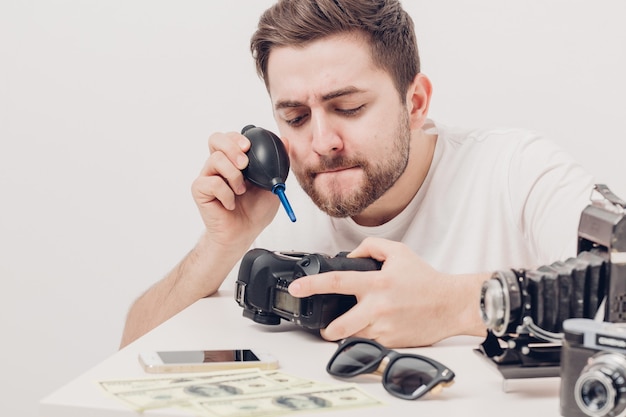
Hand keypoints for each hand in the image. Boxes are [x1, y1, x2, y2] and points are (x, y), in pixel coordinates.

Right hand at [192, 131, 279, 251]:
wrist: (243, 233)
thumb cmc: (255, 211)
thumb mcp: (272, 184)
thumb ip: (278, 163)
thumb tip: (285, 141)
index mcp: (233, 160)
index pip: (230, 137)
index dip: (237, 137)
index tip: (249, 146)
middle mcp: (218, 165)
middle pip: (216, 139)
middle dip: (231, 147)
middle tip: (244, 164)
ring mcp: (207, 176)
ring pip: (215, 159)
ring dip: (234, 176)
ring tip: (241, 191)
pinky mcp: (200, 190)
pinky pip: (212, 182)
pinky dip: (226, 194)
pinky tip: (230, 204)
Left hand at [288, 237, 486, 347]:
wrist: (451, 304)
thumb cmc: (426, 280)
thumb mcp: (399, 252)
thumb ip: (370, 248)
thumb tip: (349, 256)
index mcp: (376, 283)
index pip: (336, 282)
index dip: (311, 285)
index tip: (296, 288)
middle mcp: (377, 307)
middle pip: (338, 326)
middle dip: (326, 329)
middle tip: (325, 327)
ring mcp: (384, 328)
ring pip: (353, 337)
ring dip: (348, 333)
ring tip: (355, 325)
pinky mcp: (392, 343)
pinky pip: (369, 343)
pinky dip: (367, 337)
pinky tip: (375, 328)